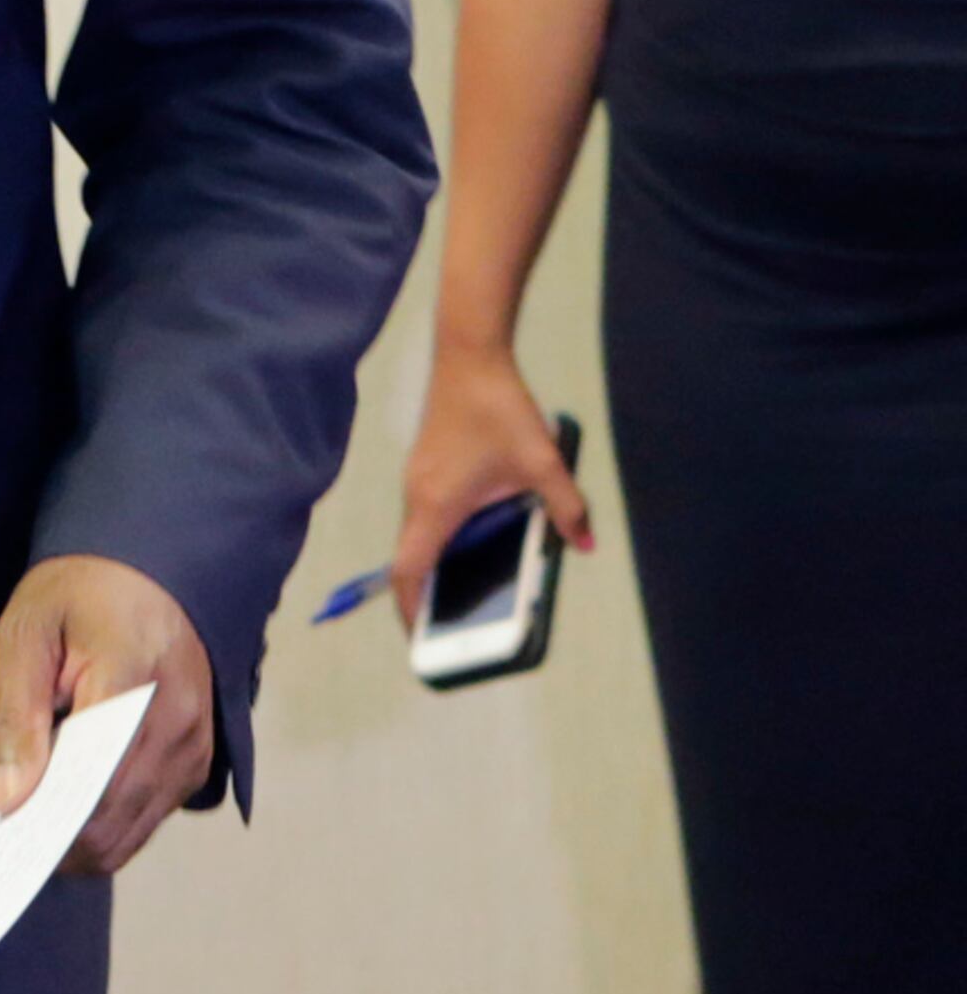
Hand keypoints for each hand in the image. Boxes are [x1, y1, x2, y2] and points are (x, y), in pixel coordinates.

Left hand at [0, 554, 216, 875]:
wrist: (150, 572)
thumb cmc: (79, 595)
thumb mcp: (24, 633)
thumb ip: (14, 715)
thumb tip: (7, 800)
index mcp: (132, 680)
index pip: (90, 784)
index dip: (43, 819)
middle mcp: (176, 725)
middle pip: (109, 822)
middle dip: (53, 835)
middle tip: (7, 814)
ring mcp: (194, 749)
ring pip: (130, 833)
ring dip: (79, 836)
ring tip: (36, 803)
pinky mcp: (198, 764)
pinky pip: (148, 819)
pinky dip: (107, 824)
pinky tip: (71, 795)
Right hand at [391, 350, 592, 628]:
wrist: (470, 357)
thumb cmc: (500, 410)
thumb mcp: (543, 462)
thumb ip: (566, 507)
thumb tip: (584, 545)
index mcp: (437, 504)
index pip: (408, 568)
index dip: (409, 607)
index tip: (420, 636)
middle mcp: (416, 496)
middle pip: (411, 556)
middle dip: (426, 594)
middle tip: (452, 627)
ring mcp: (416, 480)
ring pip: (417, 535)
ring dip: (435, 564)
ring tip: (467, 592)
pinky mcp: (424, 467)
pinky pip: (426, 516)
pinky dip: (441, 538)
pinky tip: (475, 541)